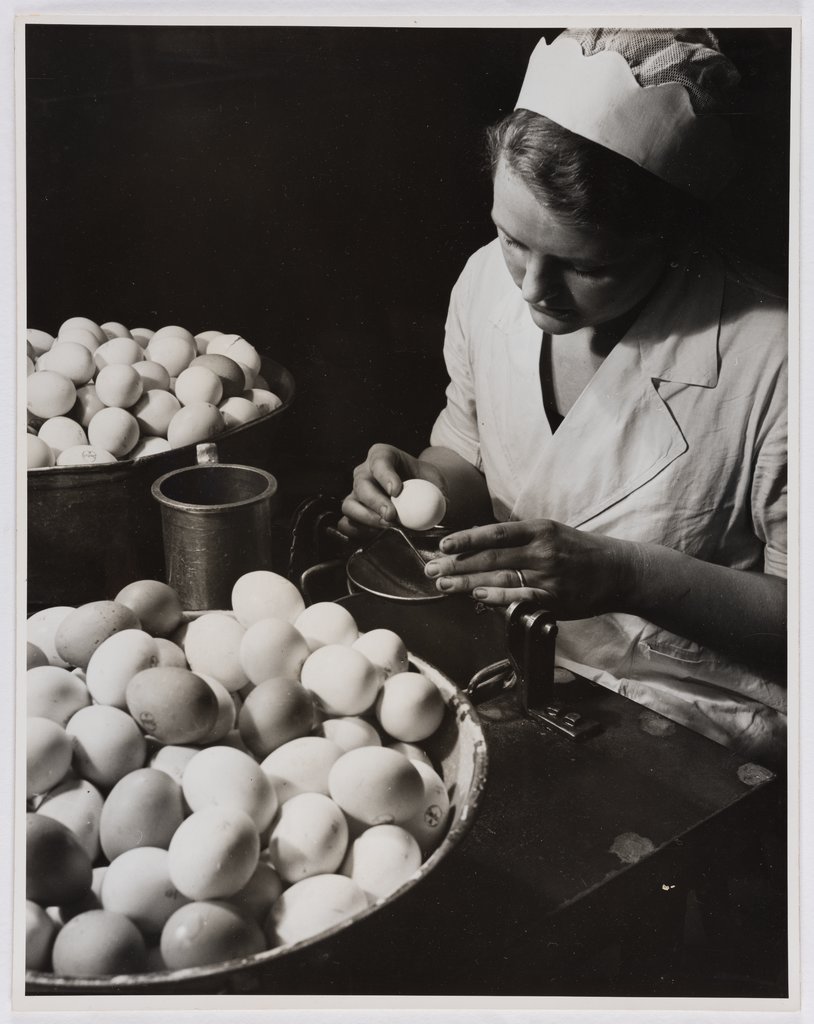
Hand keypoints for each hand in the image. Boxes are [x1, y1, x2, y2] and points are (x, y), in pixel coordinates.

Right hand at [338, 443, 446, 539]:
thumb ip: (438, 492)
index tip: (397, 490)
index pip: (379, 462)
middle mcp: (364, 472)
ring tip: (387, 527)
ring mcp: (355, 494)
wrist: (419, 494)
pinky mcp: (353, 514)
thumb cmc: (425, 483)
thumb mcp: (435, 482)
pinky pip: (346, 524)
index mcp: (382, 456)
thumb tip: (443, 506)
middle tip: (392, 516)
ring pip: (350, 505)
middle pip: (361, 485)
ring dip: (367, 519)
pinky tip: (377, 535)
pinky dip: (358, 532)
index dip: (385, 476)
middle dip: (375, 502)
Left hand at [423, 519, 636, 617]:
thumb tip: (478, 541)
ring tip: (444, 585)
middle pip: (491, 557)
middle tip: (432, 570)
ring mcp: (548, 576)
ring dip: (467, 582)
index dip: (466, 539)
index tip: (443, 545)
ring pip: (500, 578)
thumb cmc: (578, 550)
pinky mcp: (554, 599)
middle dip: (457, 565)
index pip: (495, 533)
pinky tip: (477, 596)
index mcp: (539, 529)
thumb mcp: (550, 532)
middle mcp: (542, 550)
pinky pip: (521, 598)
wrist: (617, 571)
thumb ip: (517, 538)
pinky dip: (498, 597)